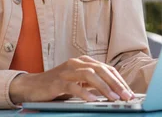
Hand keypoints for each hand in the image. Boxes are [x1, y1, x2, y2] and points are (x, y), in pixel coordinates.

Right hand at [9, 55, 134, 103]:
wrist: (32, 86)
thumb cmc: (57, 86)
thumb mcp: (78, 82)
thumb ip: (93, 83)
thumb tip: (114, 92)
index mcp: (84, 62)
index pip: (107, 69)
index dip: (119, 80)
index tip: (129, 92)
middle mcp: (76, 63)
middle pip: (101, 70)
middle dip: (116, 83)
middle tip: (126, 96)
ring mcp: (67, 71)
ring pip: (89, 75)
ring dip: (104, 87)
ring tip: (113, 98)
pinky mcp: (57, 82)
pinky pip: (73, 86)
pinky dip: (85, 93)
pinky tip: (93, 100)